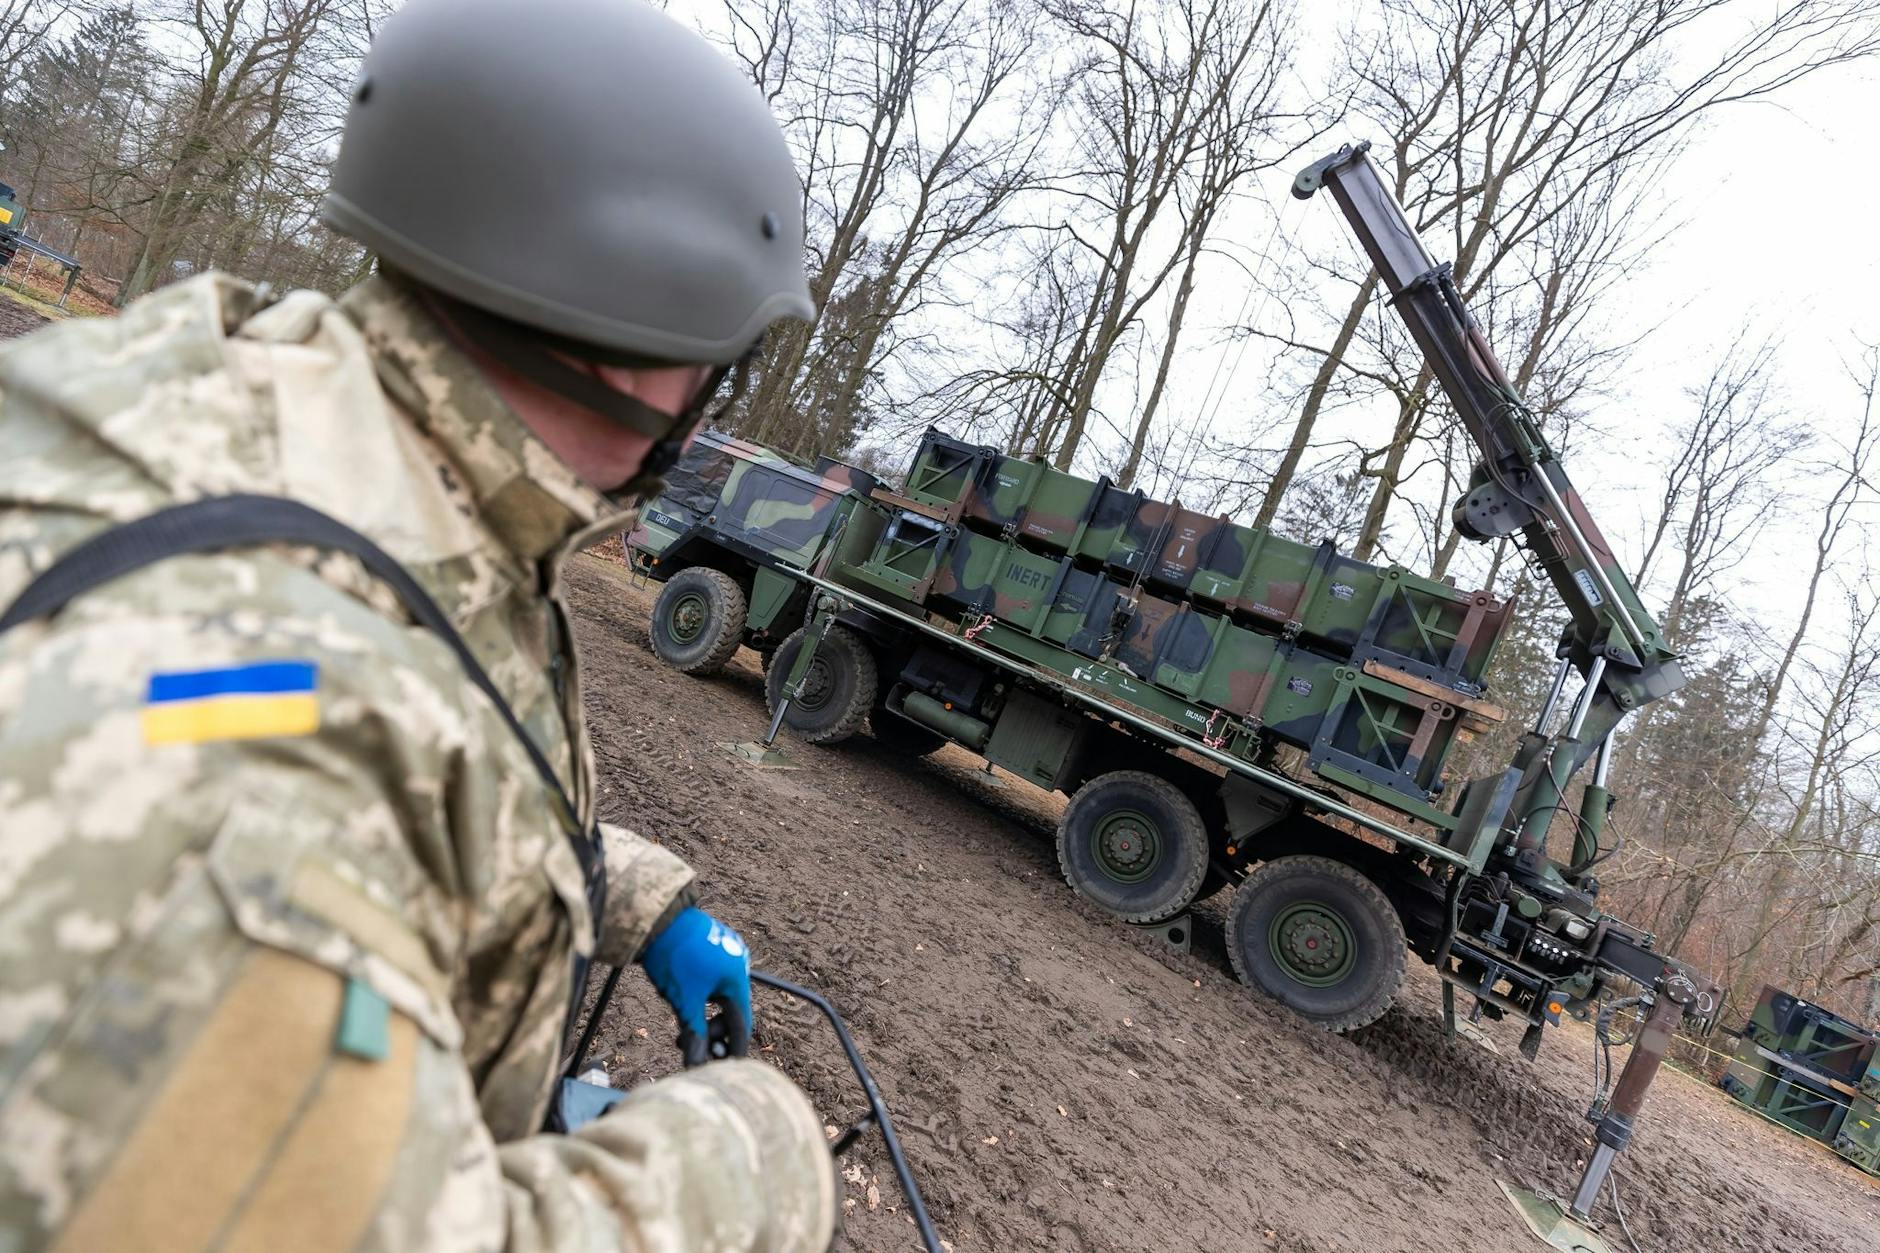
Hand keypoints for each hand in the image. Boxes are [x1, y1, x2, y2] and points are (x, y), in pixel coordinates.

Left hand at [639, 906, 752, 1065]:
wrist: (656, 918)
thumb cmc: (672, 957)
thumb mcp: (684, 1001)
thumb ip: (695, 1034)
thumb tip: (696, 1065)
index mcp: (738, 978)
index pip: (742, 1023)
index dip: (733, 1048)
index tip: (728, 1068)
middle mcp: (738, 964)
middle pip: (730, 1009)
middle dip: (711, 1030)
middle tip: (686, 1042)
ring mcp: (726, 952)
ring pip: (719, 995)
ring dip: (703, 1013)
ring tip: (682, 1020)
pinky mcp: (713, 945)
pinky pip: (713, 979)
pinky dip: (702, 995)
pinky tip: (684, 998)